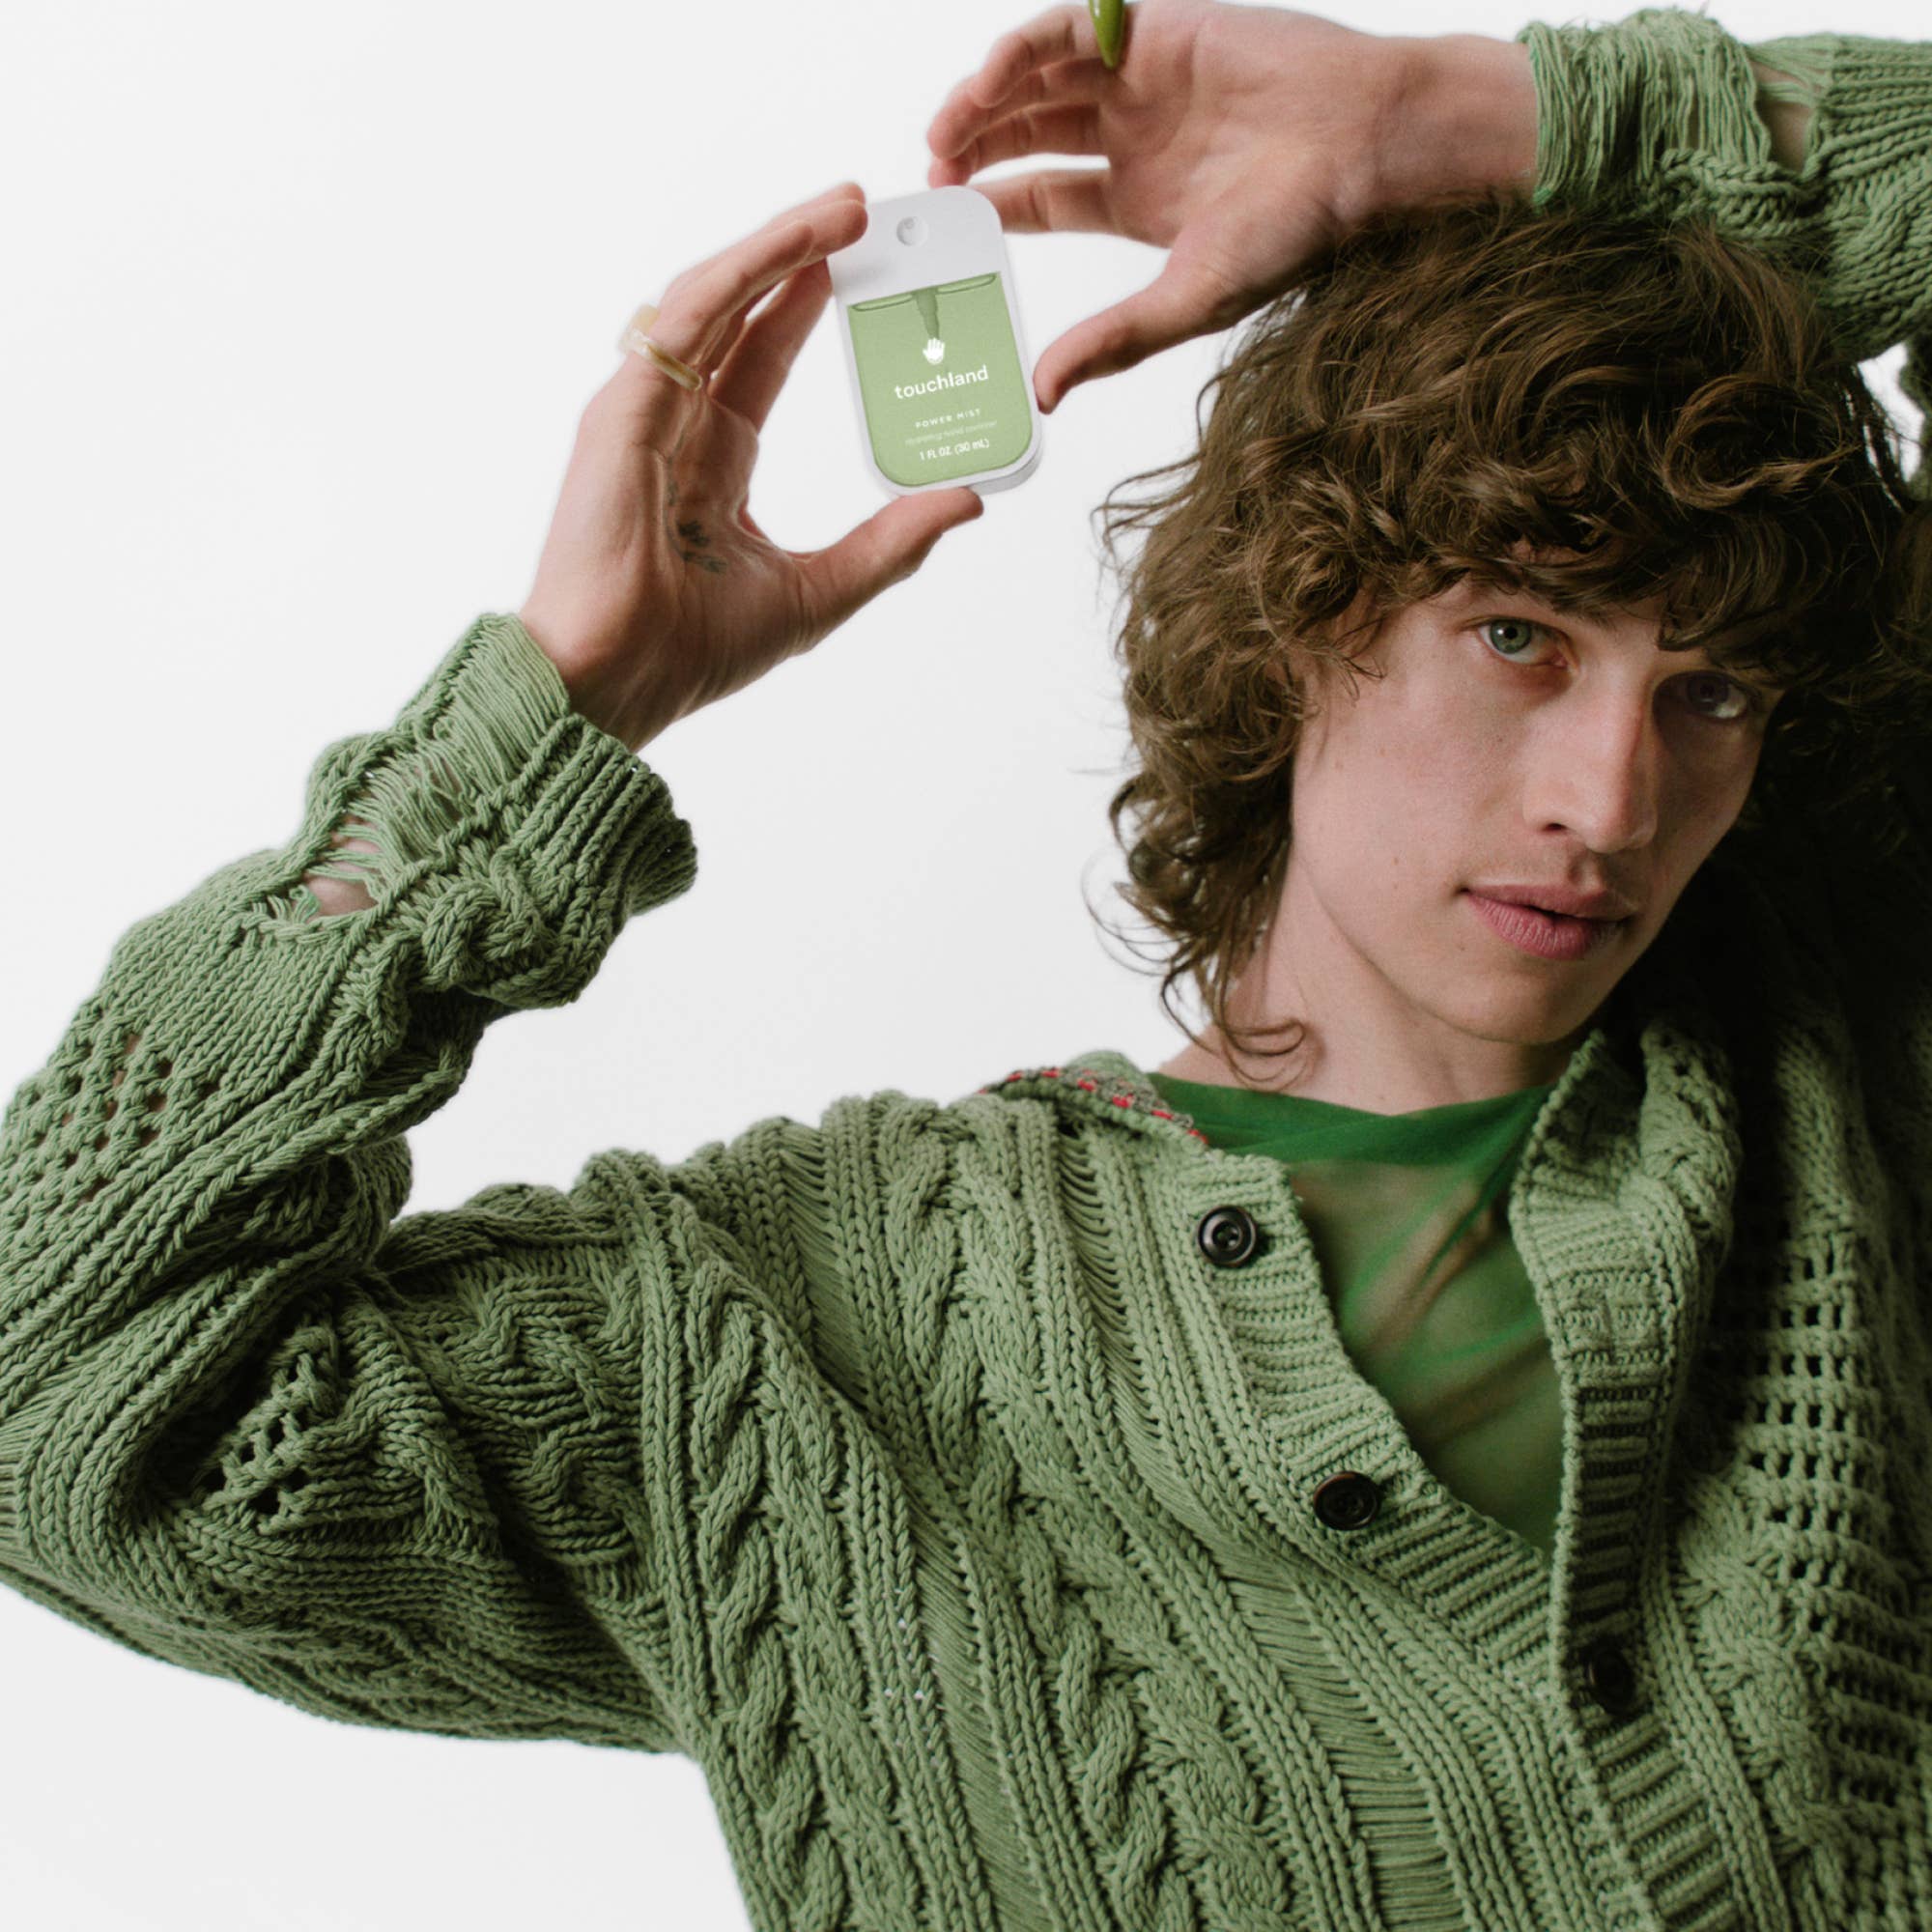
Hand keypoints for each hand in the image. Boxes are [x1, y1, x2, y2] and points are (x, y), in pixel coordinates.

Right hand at [518, 182, 984, 752]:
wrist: (621, 680)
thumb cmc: (694, 650)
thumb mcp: (822, 590)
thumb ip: (892, 543)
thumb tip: (967, 500)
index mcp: (715, 461)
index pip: (766, 357)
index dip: (809, 304)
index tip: (868, 265)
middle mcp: (677, 423)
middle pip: (742, 312)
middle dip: (801, 254)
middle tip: (868, 210)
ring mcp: (645, 409)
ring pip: (717, 296)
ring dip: (781, 242)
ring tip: (847, 204)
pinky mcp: (624, 406)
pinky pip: (692, 315)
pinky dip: (748, 269)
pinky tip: (800, 241)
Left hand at [926, 0, 1519, 414]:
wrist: (1365, 140)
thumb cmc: (1297, 225)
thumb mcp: (1188, 298)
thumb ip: (1113, 341)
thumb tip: (1042, 393)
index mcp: (1136, 198)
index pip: (1041, 196)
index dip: (990, 206)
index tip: (946, 224)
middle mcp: (1133, 134)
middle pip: (1027, 132)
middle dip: (975, 149)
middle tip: (933, 176)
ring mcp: (1142, 78)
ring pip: (1037, 80)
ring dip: (984, 102)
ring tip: (946, 135)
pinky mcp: (1154, 27)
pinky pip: (1068, 30)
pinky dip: (1020, 52)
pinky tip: (987, 85)